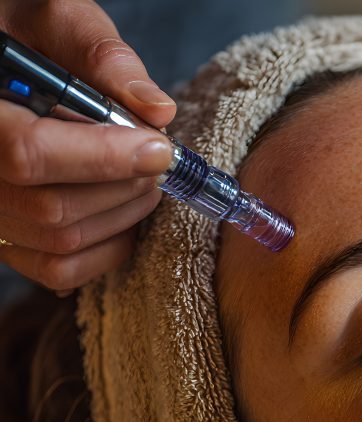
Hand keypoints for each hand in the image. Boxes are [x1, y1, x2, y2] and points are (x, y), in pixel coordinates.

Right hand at [0, 0, 175, 292]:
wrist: (4, 62)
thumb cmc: (25, 31)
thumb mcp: (53, 19)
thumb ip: (101, 56)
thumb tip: (159, 110)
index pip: (28, 154)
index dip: (104, 157)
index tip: (159, 147)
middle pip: (52, 208)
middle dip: (124, 186)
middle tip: (158, 159)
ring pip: (60, 242)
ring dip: (125, 215)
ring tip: (144, 177)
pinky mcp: (6, 238)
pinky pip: (58, 270)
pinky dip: (108, 247)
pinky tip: (123, 210)